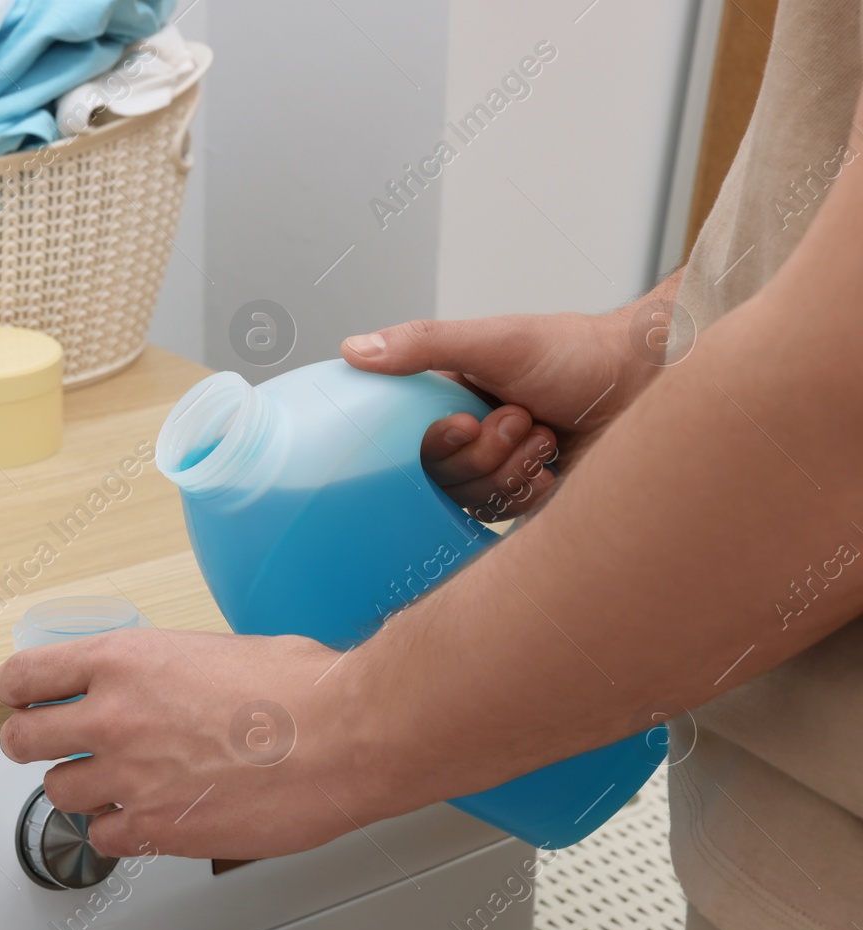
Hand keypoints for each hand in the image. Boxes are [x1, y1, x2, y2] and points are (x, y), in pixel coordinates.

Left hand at [0, 627, 385, 858]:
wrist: (344, 737)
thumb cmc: (301, 690)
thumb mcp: (212, 649)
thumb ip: (164, 670)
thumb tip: (156, 684)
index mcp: (124, 660)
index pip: (25, 676)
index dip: (18, 690)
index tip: (22, 698)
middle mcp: (113, 717)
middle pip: (22, 739)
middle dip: (28, 742)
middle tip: (42, 745)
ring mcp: (130, 777)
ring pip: (58, 794)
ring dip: (78, 790)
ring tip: (109, 783)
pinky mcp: (156, 829)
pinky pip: (103, 839)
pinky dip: (116, 831)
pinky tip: (142, 818)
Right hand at [340, 308, 655, 520]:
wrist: (648, 383)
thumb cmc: (579, 353)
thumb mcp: (495, 340)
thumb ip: (424, 344)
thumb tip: (354, 349)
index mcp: (449, 398)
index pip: (409, 442)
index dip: (437, 442)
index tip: (466, 422)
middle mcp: (469, 435)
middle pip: (442, 478)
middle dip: (487, 451)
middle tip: (521, 417)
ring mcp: (498, 468)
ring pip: (474, 499)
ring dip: (514, 466)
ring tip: (544, 433)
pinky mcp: (528, 498)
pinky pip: (507, 515)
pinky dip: (534, 488)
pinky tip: (556, 462)